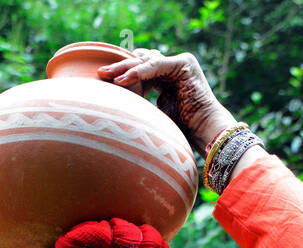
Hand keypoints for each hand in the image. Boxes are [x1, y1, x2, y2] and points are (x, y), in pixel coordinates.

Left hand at [98, 49, 236, 153]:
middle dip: (120, 67)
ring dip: (126, 67)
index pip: (139, 68)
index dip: (122, 73)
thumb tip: (114, 106)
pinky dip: (140, 71)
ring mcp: (179, 64)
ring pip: (147, 59)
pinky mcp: (184, 64)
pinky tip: (124, 79)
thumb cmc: (179, 130)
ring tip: (108, 76)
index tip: (102, 81)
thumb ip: (139, 103)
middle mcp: (172, 68)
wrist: (202, 132)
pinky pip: (157, 64)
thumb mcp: (152, 113)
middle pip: (141, 60)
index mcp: (164, 78)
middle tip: (100, 74)